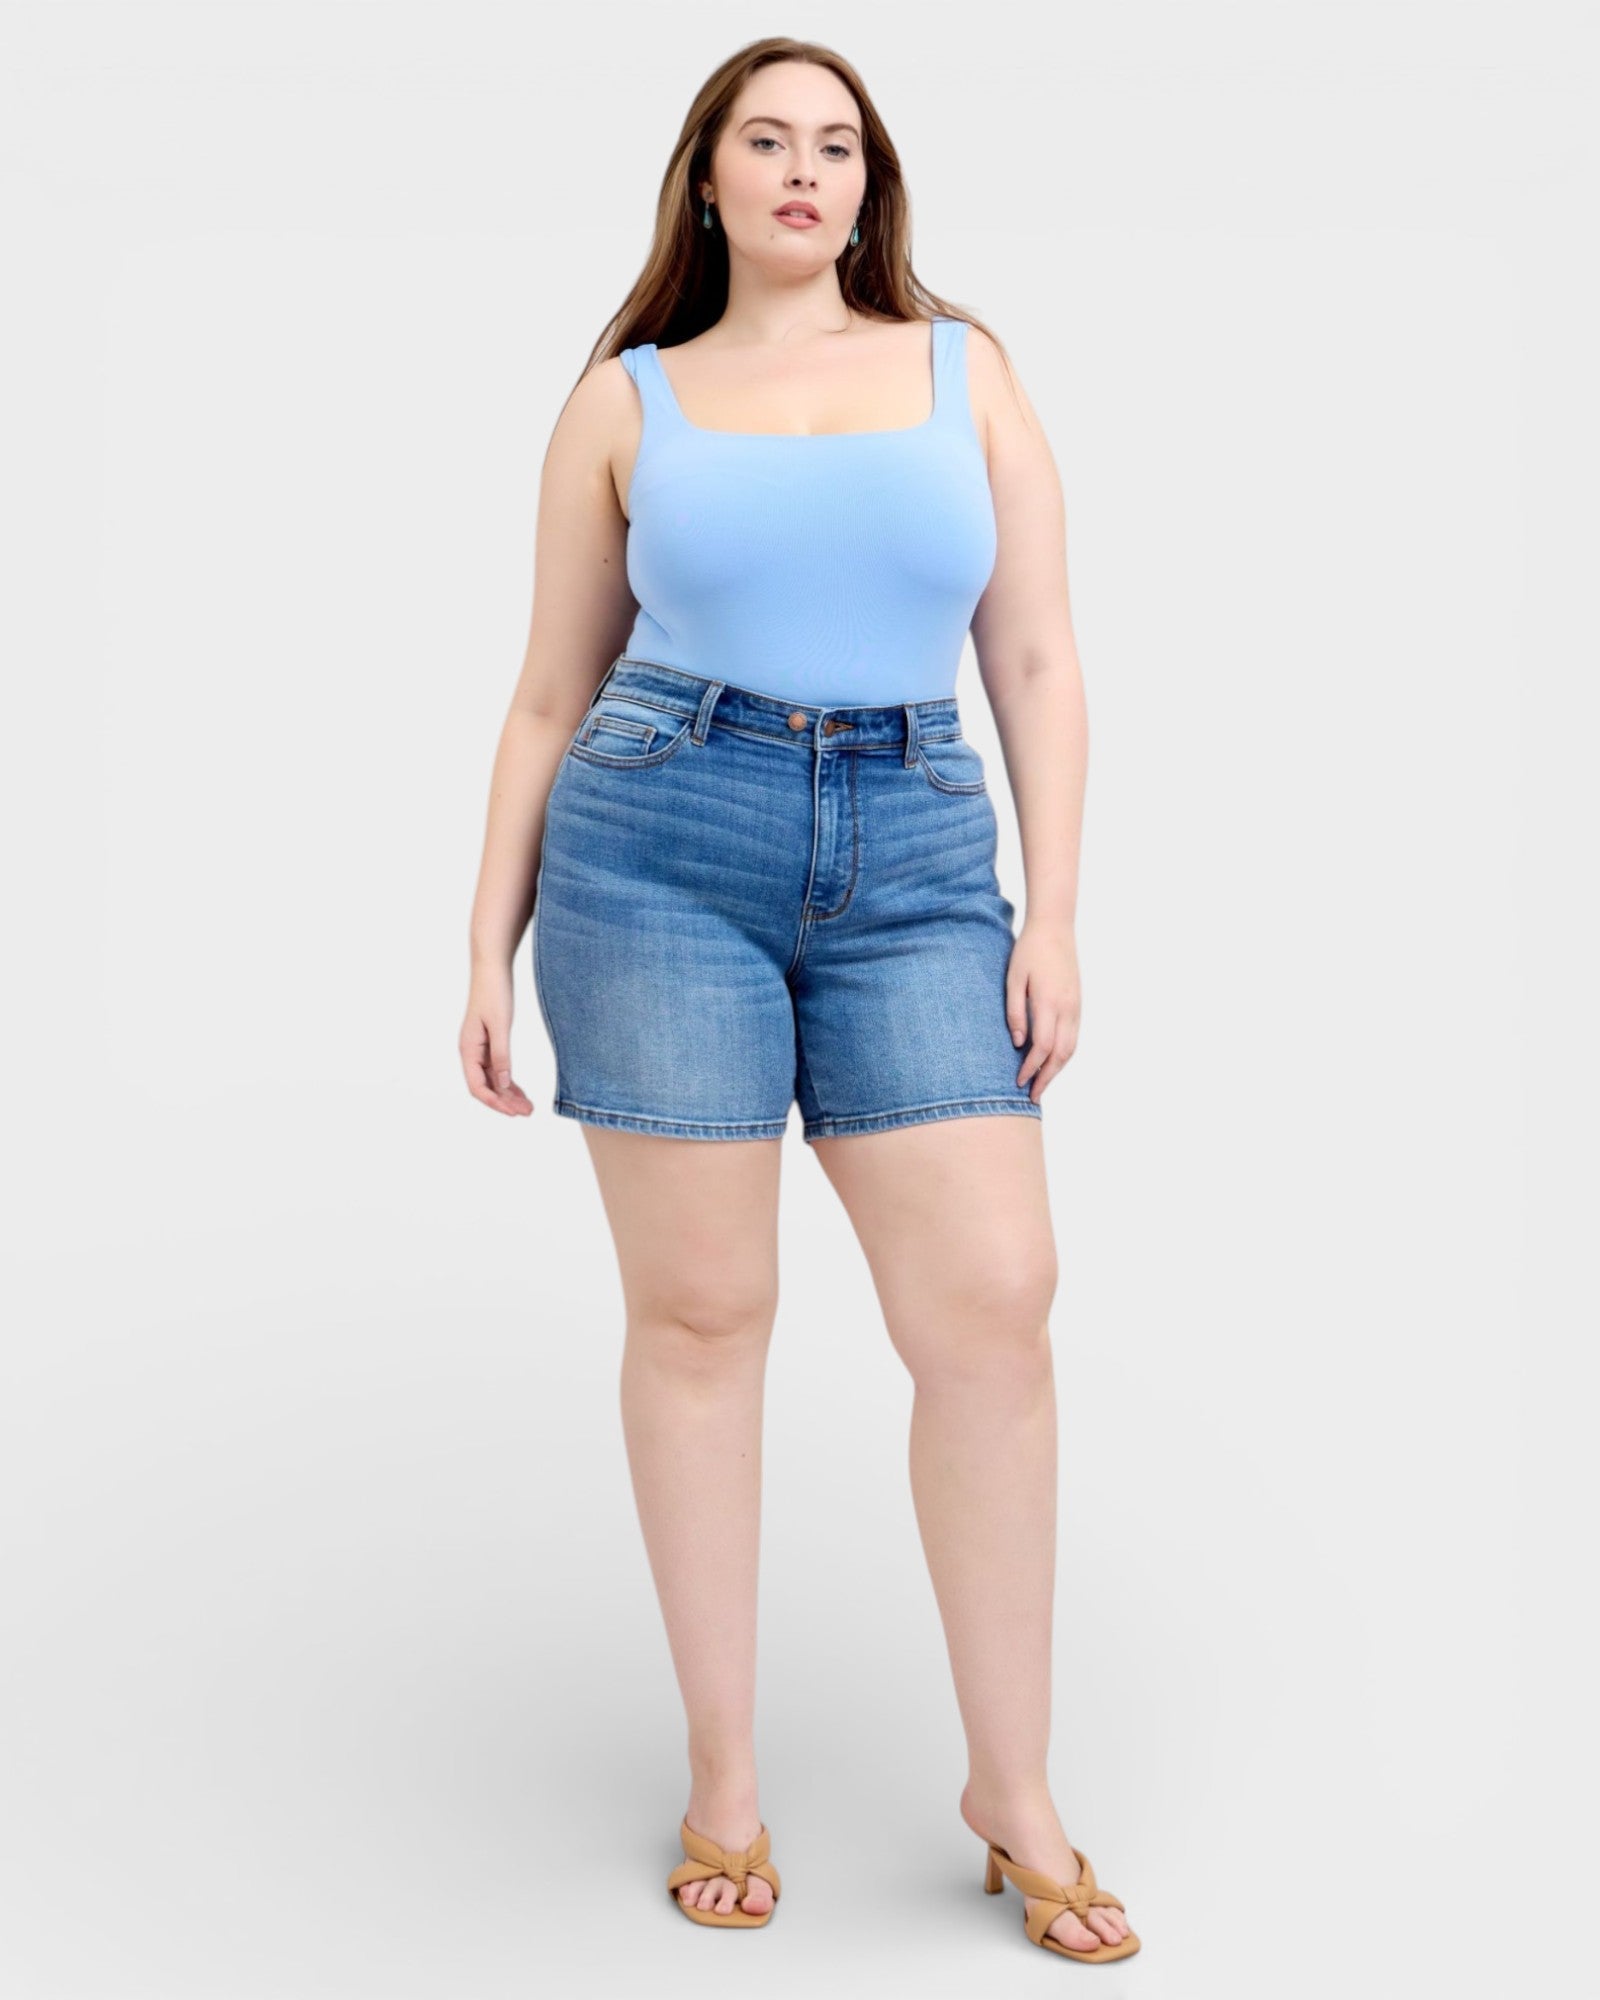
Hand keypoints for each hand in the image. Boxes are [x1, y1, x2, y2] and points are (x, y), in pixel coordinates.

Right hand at [460, 958, 533, 1115]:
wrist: (492, 969)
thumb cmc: (494, 993)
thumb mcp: (500, 1026)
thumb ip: (501, 1056)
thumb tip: (504, 1085)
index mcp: (468, 1049)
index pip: (477, 1086)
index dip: (494, 1102)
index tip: (513, 1112)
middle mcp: (471, 1052)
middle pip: (486, 1087)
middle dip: (505, 1102)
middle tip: (527, 1113)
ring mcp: (480, 1048)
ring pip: (493, 1080)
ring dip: (508, 1095)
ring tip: (527, 1107)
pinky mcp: (489, 1042)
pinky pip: (497, 1069)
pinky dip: (509, 1082)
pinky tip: (520, 1092)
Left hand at [1006, 919, 1080, 1101]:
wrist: (1055, 928)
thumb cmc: (1029, 951)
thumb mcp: (1013, 979)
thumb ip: (1015, 1012)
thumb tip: (1019, 1042)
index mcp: (1049, 1003)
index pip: (1042, 1047)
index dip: (1030, 1068)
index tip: (1018, 1081)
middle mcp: (1067, 1008)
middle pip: (1060, 1054)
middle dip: (1046, 1078)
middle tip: (1032, 1096)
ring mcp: (1076, 1006)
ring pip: (1071, 1048)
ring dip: (1057, 1069)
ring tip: (1042, 1084)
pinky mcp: (1078, 1004)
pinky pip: (1074, 1037)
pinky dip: (1064, 1055)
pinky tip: (1052, 1062)